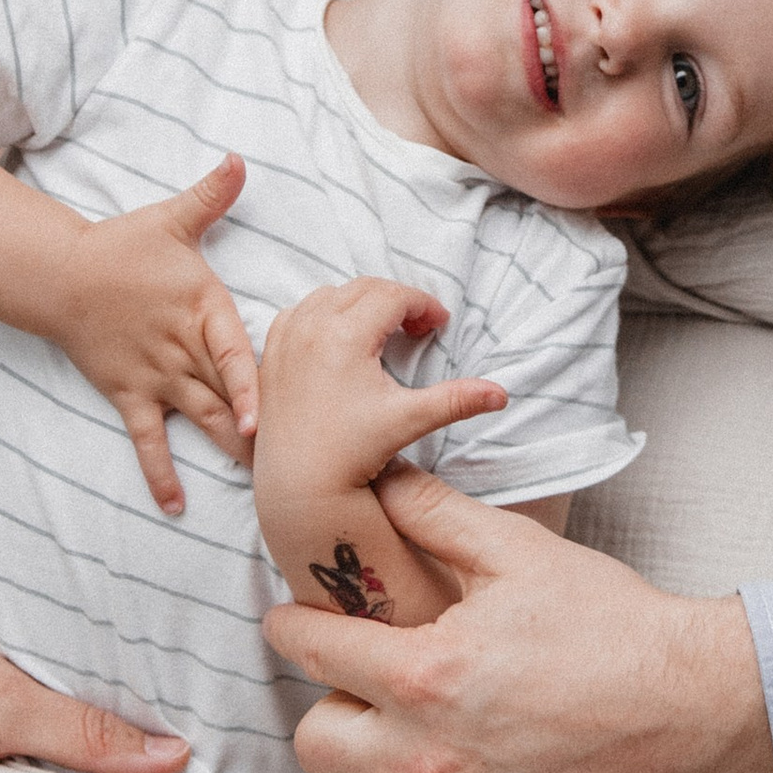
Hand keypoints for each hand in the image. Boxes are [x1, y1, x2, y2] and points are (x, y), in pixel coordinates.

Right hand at [53, 157, 257, 512]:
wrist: (61, 276)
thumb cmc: (124, 247)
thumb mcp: (171, 219)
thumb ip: (211, 195)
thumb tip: (238, 159)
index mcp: (200, 308)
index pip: (229, 351)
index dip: (247, 383)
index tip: (264, 415)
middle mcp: (180, 348)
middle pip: (224, 393)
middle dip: (257, 427)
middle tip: (292, 462)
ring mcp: (154, 376)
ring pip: (197, 418)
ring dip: (225, 448)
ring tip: (258, 482)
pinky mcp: (128, 394)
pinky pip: (146, 440)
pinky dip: (160, 473)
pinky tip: (177, 505)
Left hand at [256, 278, 508, 508]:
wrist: (298, 485)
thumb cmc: (352, 453)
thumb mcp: (409, 420)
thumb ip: (456, 400)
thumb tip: (501, 394)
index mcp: (346, 335)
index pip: (394, 297)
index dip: (424, 305)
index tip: (441, 323)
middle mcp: (311, 327)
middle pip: (363, 288)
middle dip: (396, 301)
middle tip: (418, 327)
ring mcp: (286, 338)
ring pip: (328, 294)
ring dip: (359, 303)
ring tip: (383, 331)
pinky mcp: (270, 354)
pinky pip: (298, 312)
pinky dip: (323, 313)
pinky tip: (340, 339)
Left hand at [262, 470, 772, 772]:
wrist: (691, 704)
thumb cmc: (608, 622)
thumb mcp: (518, 550)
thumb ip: (433, 513)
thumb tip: (377, 478)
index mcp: (427, 674)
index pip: (311, 650)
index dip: (295, 626)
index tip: (297, 621)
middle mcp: (429, 761)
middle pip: (314, 741)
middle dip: (331, 702)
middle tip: (371, 683)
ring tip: (399, 741)